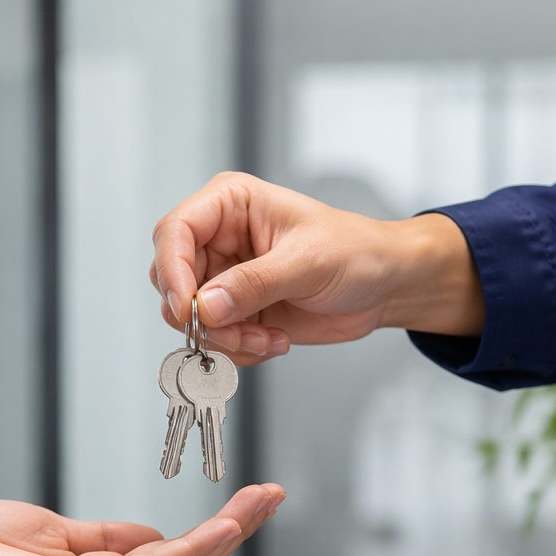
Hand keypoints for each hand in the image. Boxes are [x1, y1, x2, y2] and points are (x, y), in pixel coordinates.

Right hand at [149, 173, 483, 366]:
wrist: (384, 286)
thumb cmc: (356, 252)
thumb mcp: (307, 262)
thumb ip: (253, 283)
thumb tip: (206, 305)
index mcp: (230, 205)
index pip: (174, 233)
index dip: (173, 272)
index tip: (191, 310)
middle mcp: (218, 239)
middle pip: (171, 281)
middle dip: (203, 317)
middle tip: (239, 332)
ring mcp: (224, 278)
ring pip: (190, 319)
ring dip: (225, 339)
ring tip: (268, 338)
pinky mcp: (236, 312)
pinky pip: (214, 340)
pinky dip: (239, 350)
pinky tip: (275, 341)